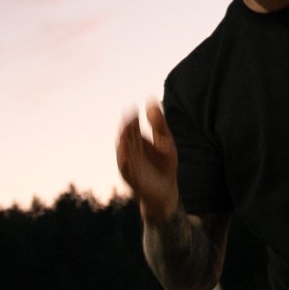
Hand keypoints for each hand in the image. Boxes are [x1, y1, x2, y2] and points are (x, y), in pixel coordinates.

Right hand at [115, 99, 179, 223]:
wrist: (165, 191)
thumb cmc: (164, 165)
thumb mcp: (165, 141)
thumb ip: (158, 123)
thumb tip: (151, 99)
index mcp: (137, 142)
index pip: (132, 127)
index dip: (131, 118)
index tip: (133, 109)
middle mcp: (130, 152)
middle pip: (126, 138)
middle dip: (126, 128)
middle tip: (129, 118)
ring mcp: (129, 165)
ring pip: (123, 152)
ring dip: (122, 143)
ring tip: (124, 133)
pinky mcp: (131, 178)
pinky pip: (125, 169)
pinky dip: (124, 162)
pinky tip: (125, 155)